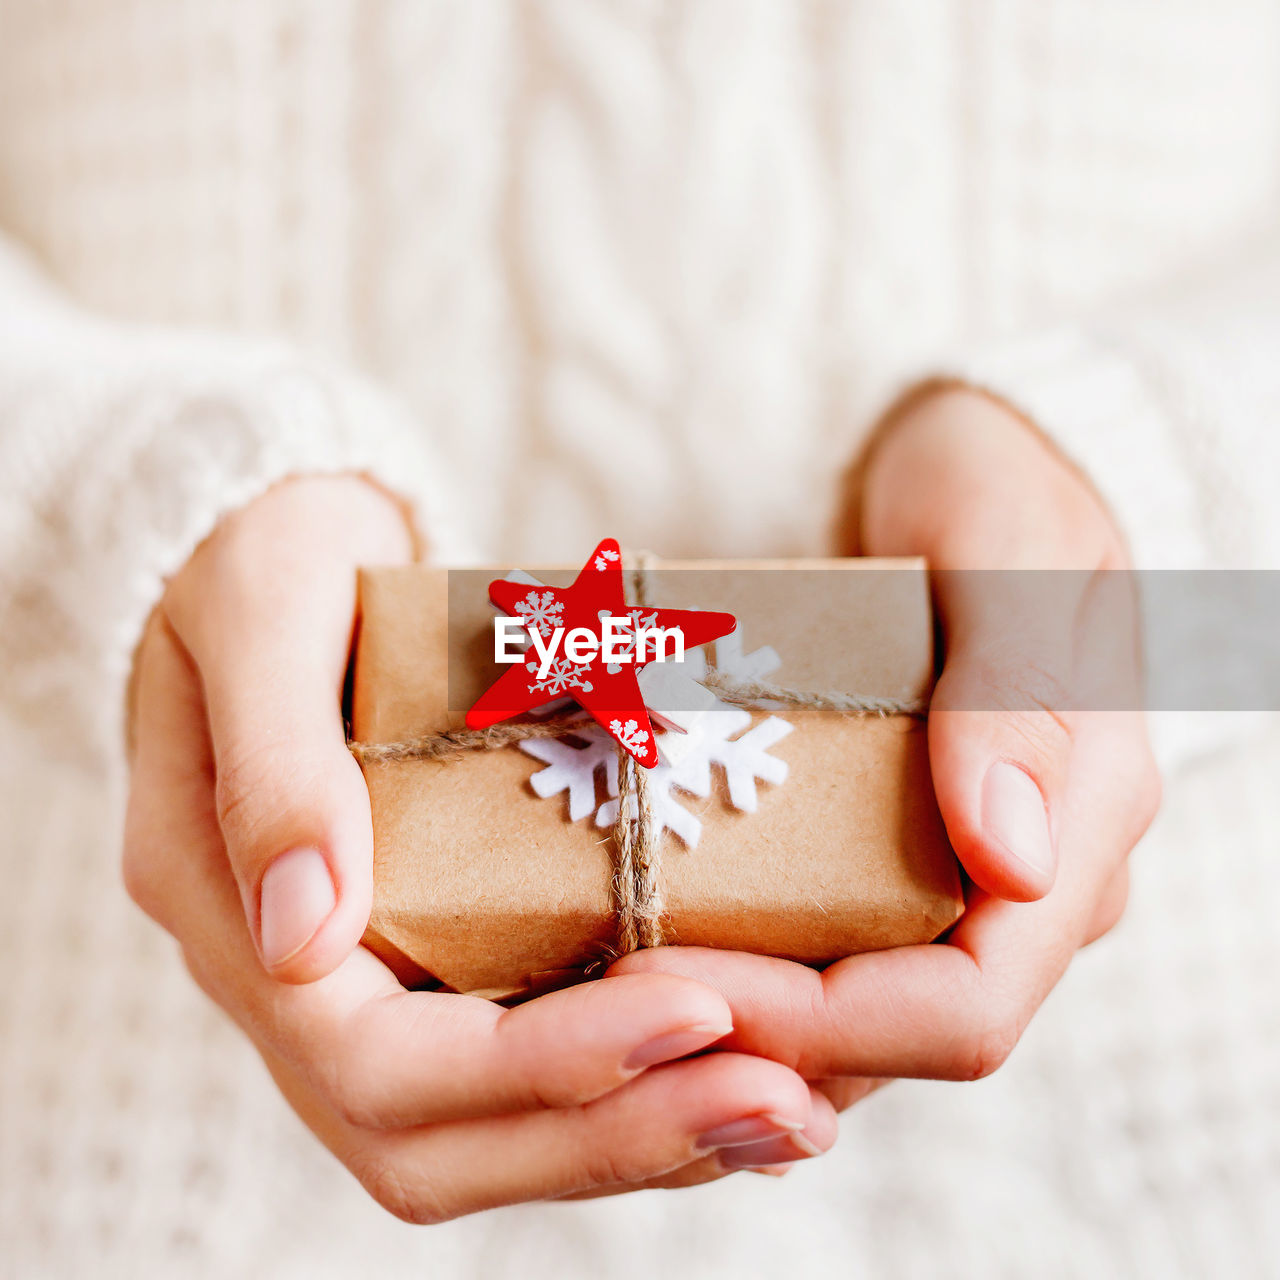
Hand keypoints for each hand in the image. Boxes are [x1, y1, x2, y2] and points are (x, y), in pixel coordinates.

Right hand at [123, 476, 834, 1221]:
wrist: (284, 549)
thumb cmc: (264, 556)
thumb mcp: (261, 612)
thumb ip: (274, 766)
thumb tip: (304, 937)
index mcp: (229, 914)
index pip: (374, 1063)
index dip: (535, 1063)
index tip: (694, 1010)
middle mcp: (292, 984)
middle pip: (438, 1143)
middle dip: (616, 1133)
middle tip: (785, 1104)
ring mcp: (363, 985)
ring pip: (489, 1135)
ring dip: (643, 1138)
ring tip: (793, 1110)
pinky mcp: (432, 961)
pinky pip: (525, 1079)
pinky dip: (633, 1093)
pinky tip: (740, 1070)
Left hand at [612, 387, 1160, 1092]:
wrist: (961, 470)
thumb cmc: (998, 491)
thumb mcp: (1011, 552)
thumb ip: (1021, 696)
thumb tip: (1012, 862)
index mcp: (1075, 837)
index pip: (963, 1011)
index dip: (818, 1026)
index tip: (675, 979)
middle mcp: (1021, 889)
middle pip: (888, 1036)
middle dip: (749, 1035)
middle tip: (605, 989)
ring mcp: (955, 879)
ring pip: (844, 1015)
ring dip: (729, 1015)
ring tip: (602, 978)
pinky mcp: (894, 856)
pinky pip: (817, 947)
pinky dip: (732, 960)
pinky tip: (638, 936)